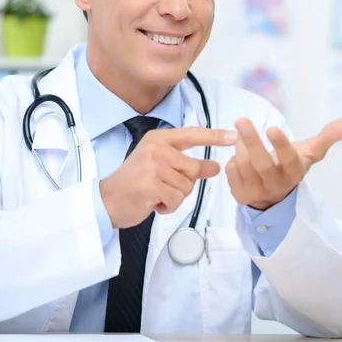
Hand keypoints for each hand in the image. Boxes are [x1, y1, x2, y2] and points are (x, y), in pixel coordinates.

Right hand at [100, 127, 236, 228]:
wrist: (107, 201)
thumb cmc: (136, 185)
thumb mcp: (163, 169)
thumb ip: (189, 166)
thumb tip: (215, 166)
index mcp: (158, 139)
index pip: (193, 134)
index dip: (215, 136)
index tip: (234, 136)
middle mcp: (156, 148)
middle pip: (193, 168)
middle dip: (183, 184)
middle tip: (163, 187)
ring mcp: (152, 165)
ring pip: (186, 186)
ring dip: (175, 197)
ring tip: (156, 195)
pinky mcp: (151, 184)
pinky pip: (177, 199)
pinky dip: (169, 206)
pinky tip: (153, 203)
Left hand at [226, 117, 341, 210]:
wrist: (274, 196)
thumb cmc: (290, 166)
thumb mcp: (309, 153)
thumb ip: (328, 136)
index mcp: (294, 172)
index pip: (288, 158)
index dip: (280, 144)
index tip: (272, 127)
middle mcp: (276, 185)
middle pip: (261, 163)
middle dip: (251, 140)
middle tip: (242, 119)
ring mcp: (257, 192)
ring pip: (242, 164)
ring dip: (240, 145)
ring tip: (243, 132)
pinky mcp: (240, 195)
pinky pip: (230, 171)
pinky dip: (233, 158)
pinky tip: (240, 155)